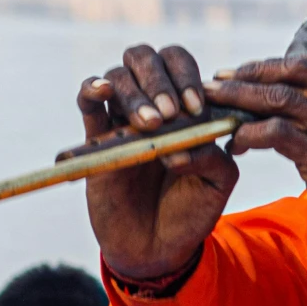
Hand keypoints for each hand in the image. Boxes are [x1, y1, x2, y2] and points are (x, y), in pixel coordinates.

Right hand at [79, 44, 237, 283]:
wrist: (158, 247)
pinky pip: (87, 102)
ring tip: (149, 125)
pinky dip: (92, 88)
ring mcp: (123, 120)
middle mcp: (155, 106)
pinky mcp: (96, 138)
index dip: (188, 77)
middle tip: (170, 113)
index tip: (195, 108)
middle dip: (159, 77)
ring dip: (134, 92)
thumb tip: (180, 142)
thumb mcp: (218, 182)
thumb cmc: (191, 210)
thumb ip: (212, 155)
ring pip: (118, 76)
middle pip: (147, 58)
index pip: (182, 65)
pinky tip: (102, 90)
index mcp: (188, 109)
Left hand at [207, 53, 306, 283]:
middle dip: (250, 74)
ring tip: (214, 109)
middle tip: (217, 83)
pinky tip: (236, 143)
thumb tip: (280, 93)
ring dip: (239, 99)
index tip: (243, 73)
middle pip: (295, 74)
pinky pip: (277, 133)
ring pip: (281, 99)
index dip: (273, 64)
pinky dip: (249, 133)